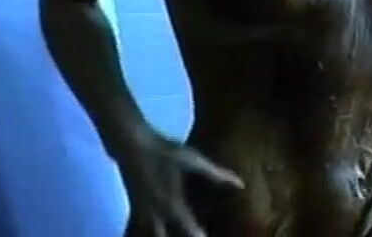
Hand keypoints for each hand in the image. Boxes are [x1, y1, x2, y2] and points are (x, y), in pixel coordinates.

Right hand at [117, 128, 242, 236]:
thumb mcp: (193, 160)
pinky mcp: (134, 208)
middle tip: (195, 235)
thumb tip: (240, 185)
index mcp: (172, 205)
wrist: (131, 144)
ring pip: (152, 235)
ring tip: (174, 232)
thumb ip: (216, 174)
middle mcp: (156, 214)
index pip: (190, 232)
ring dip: (163, 236)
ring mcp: (142, 213)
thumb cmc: (163, 151)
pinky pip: (140, 229)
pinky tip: (157, 228)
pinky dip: (150, 231)